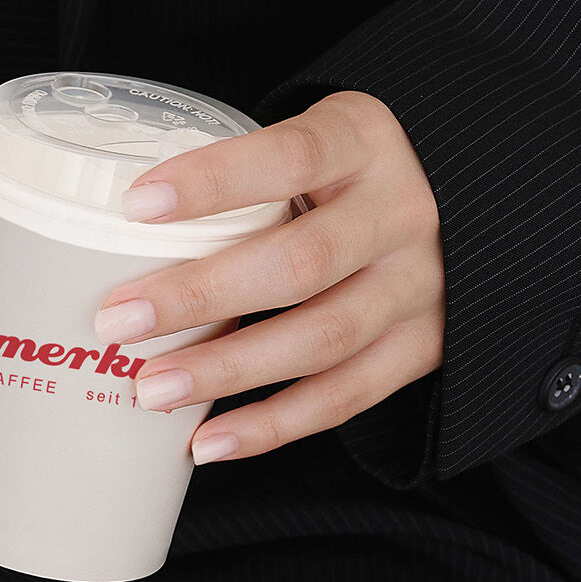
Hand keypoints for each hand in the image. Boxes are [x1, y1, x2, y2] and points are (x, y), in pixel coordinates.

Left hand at [95, 90, 444, 462]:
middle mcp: (401, 214)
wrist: (467, 199)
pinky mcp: (422, 348)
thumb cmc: (343, 170)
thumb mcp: (313, 140)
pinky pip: (346, 396)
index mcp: (363, 142)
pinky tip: (209, 441)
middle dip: (201, 297)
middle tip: (118, 323)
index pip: (289, 157)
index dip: (212, 182)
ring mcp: (418, 287)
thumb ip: (244, 174)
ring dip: (228, 371)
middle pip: (301, 263)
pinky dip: (273, 425)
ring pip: (323, 339)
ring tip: (151, 389)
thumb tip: (113, 227)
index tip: (135, 207)